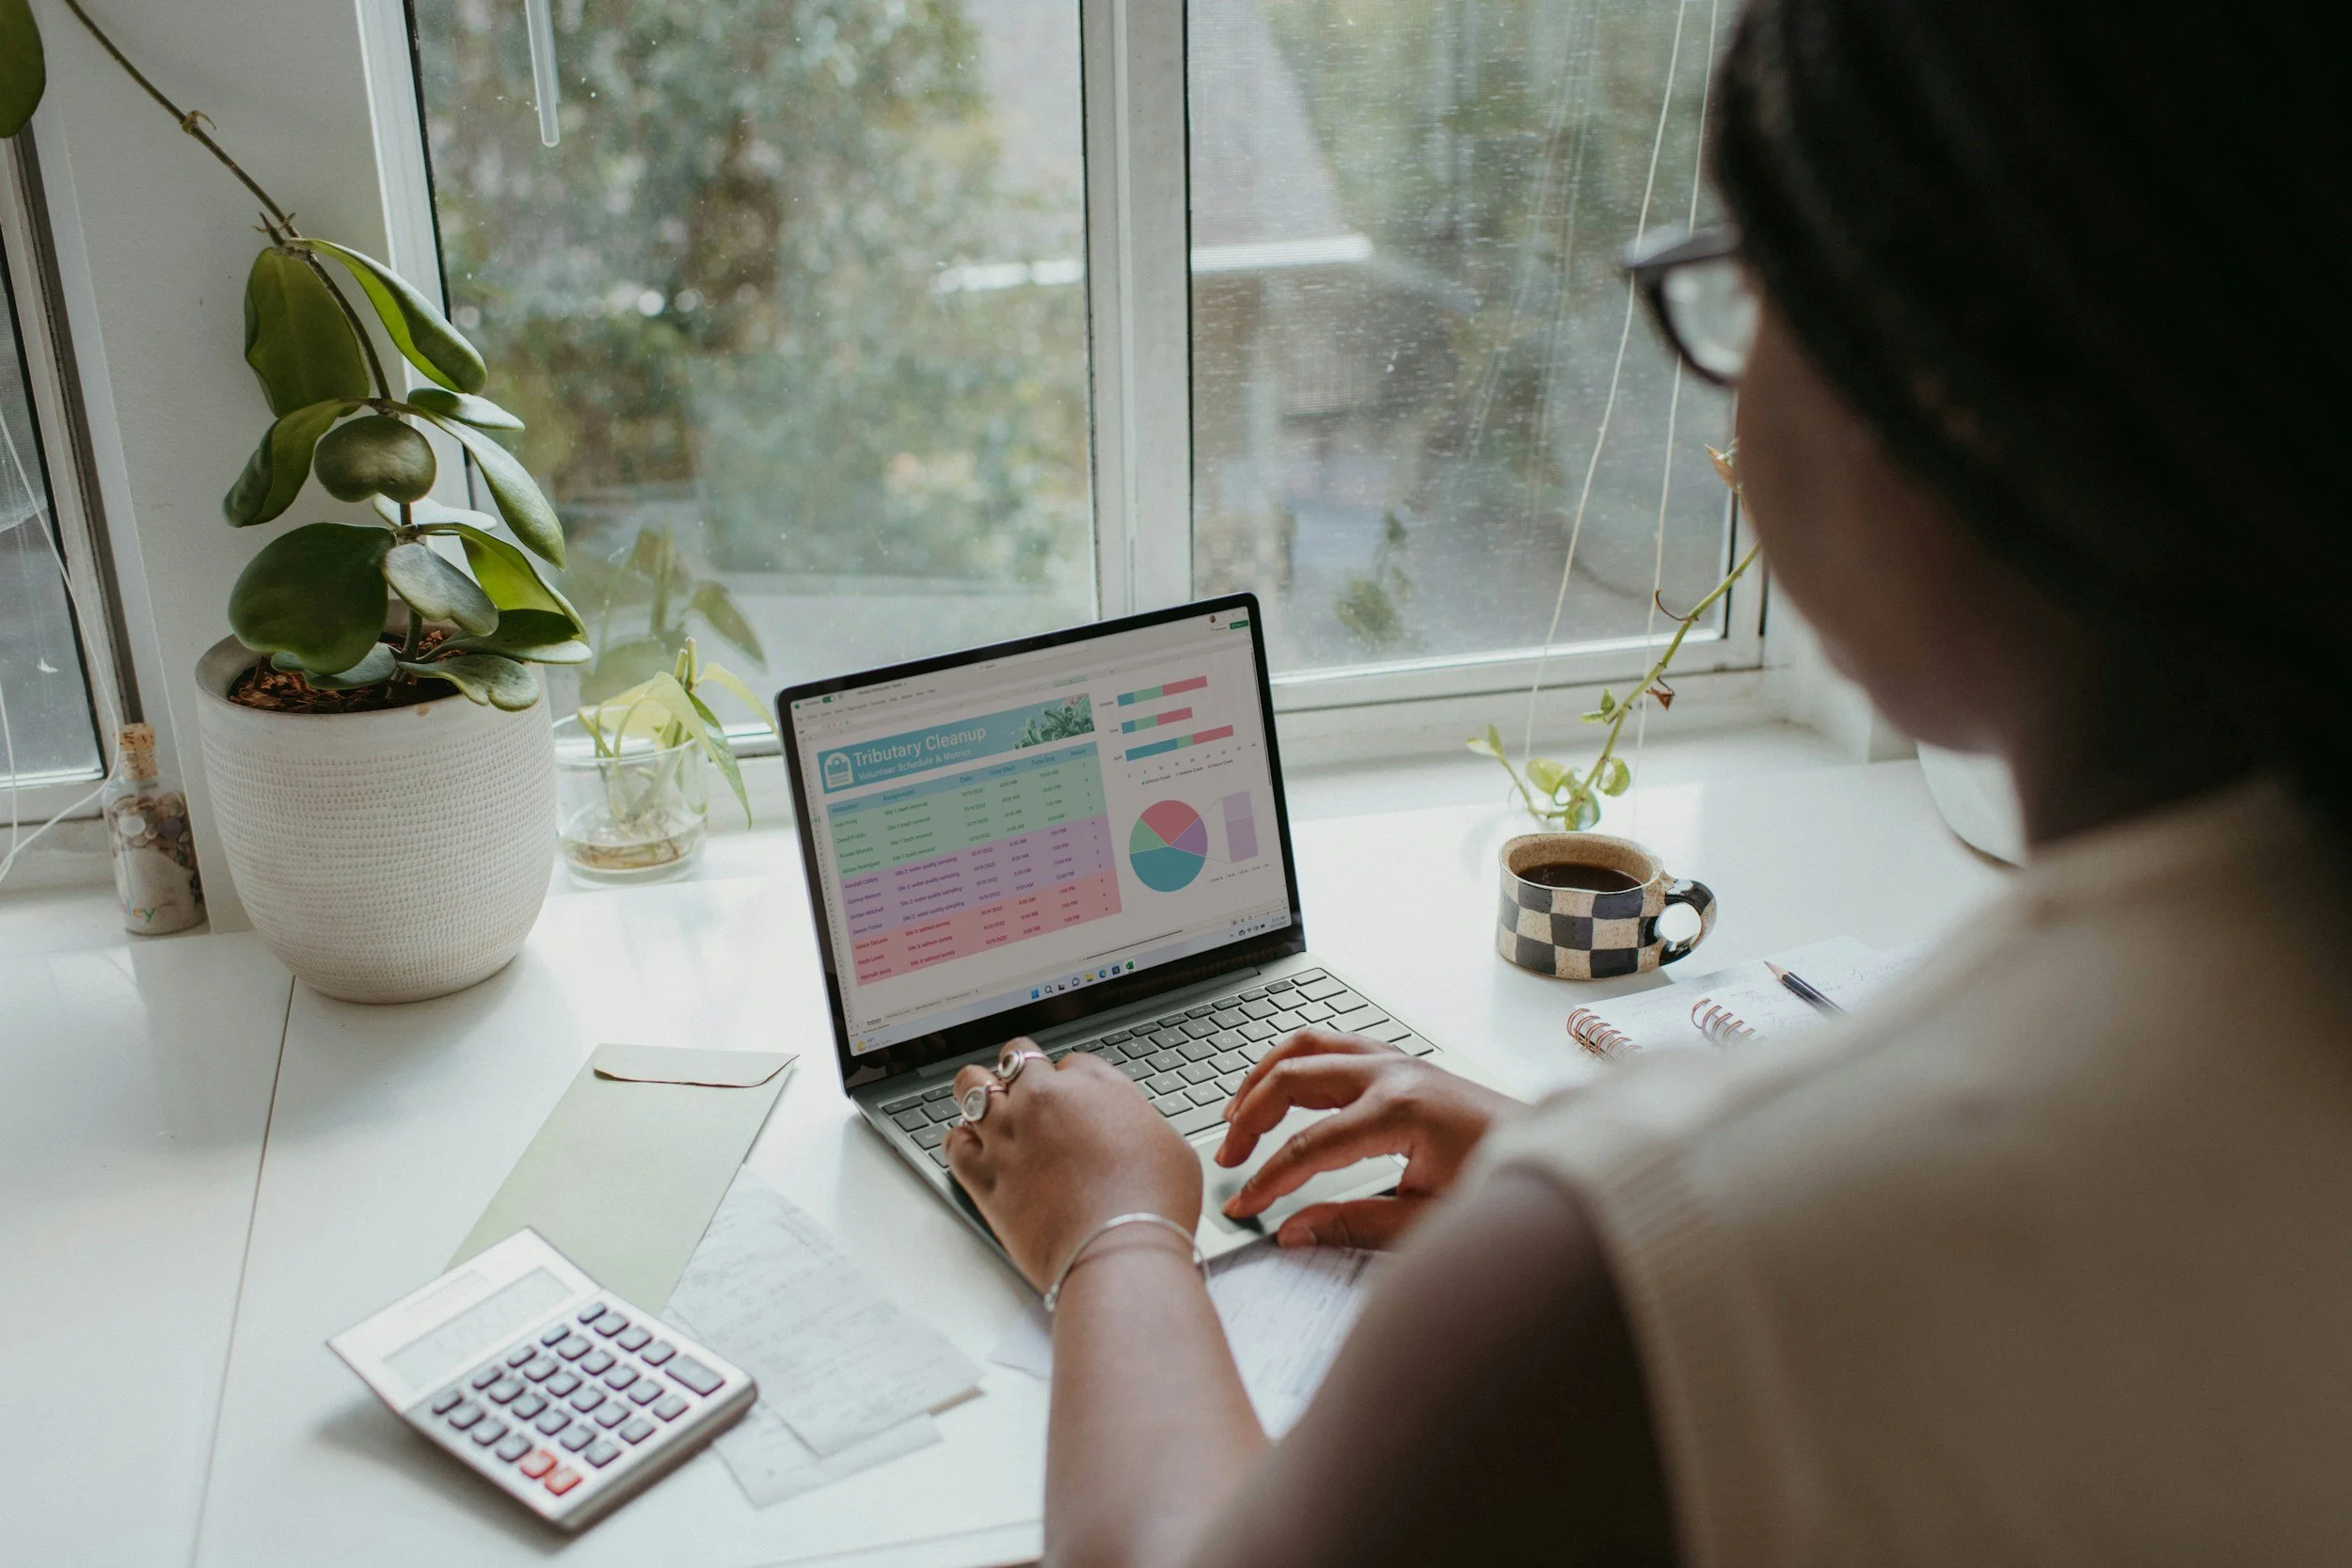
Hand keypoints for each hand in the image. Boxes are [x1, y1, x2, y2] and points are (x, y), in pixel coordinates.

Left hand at [945, 1042, 1203, 1290]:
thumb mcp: (1169, 1145)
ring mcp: (1008, 1133)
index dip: (1071, 1082)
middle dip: (1021, 1071)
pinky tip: (971, 1147)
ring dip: (979, 1091)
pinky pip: (953, 1143)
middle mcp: (1045, 1098)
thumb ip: (1137, 1122)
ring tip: (985, 1104)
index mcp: (1095, 1084)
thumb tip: (1127, 1128)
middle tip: (1026, 1091)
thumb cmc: (1154, 1205)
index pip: (1071, 1062)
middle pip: (1017, 1057)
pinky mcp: (983, 1174)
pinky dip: (960, 1142)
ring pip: (972, 1085)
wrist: (1119, 1253)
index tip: (1073, 1101)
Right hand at [1214, 1028, 1513, 1249]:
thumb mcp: (1428, 1222)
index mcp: (1401, 1111)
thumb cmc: (1503, 1188)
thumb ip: (1354, 1226)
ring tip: (1236, 1116)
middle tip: (1228, 1159)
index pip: (1309, 1145)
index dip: (1268, 1179)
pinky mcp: (1403, 1064)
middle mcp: (1395, 1074)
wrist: (1560, 1161)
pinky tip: (1280, 1088)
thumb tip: (1292, 1232)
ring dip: (1264, 1077)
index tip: (1242, 1205)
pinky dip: (1296, 1063)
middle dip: (1250, 1118)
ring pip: (1308, 1047)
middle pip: (1295, 1079)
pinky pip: (1334, 1045)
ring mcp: (1399, 1061)